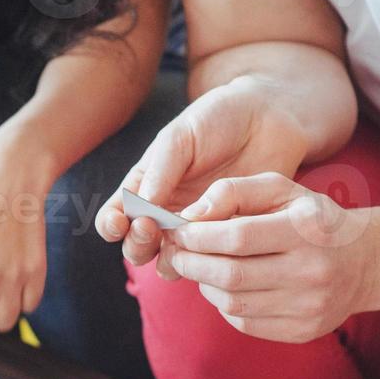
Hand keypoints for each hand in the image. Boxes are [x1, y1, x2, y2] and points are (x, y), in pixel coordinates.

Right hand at [96, 77, 308, 266]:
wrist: (268, 118)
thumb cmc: (218, 119)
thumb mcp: (180, 136)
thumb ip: (159, 172)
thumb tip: (139, 210)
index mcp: (144, 188)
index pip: (114, 217)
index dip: (111, 226)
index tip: (120, 223)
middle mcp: (164, 214)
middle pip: (136, 247)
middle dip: (137, 244)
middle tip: (151, 228)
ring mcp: (195, 228)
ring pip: (168, 261)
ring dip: (167, 258)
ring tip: (182, 240)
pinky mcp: (225, 236)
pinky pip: (208, 260)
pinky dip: (205, 259)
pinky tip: (213, 243)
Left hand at [154, 173, 376, 342]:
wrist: (365, 262)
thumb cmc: (313, 220)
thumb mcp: (282, 190)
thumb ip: (234, 191)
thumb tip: (190, 215)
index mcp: (306, 230)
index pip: (237, 237)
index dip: (198, 237)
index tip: (178, 232)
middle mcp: (311, 271)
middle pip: (230, 275)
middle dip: (192, 264)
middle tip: (176, 254)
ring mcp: (308, 307)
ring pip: (232, 302)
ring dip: (205, 285)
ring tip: (202, 268)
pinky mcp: (301, 331)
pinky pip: (244, 322)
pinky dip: (225, 304)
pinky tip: (227, 287)